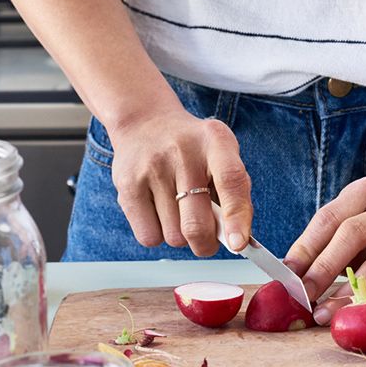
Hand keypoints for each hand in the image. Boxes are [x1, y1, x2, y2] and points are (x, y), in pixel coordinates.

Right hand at [106, 109, 251, 256]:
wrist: (145, 122)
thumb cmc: (192, 151)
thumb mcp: (220, 155)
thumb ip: (234, 193)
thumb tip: (236, 240)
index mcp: (215, 141)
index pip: (230, 181)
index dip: (237, 217)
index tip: (238, 244)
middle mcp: (182, 152)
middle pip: (196, 223)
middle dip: (206, 244)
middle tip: (207, 240)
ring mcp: (152, 168)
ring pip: (173, 237)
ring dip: (181, 236)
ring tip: (178, 211)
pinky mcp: (127, 186)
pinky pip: (149, 237)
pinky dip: (158, 235)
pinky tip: (159, 212)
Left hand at [284, 177, 365, 322]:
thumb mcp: (356, 218)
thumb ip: (327, 241)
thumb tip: (291, 275)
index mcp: (365, 193)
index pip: (328, 218)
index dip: (305, 247)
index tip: (287, 274)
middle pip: (352, 235)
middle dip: (324, 268)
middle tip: (304, 294)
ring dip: (348, 293)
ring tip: (326, 313)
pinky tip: (358, 316)